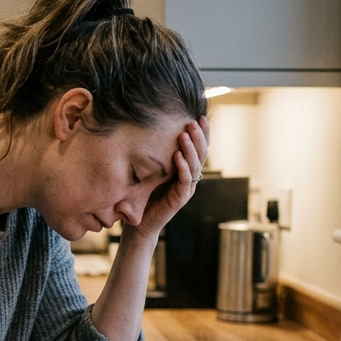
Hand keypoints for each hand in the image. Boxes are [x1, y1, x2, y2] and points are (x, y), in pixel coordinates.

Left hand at [130, 116, 209, 240]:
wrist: (138, 224)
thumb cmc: (142, 195)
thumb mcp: (147, 169)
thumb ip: (154, 154)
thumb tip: (146, 126)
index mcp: (185, 168)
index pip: (197, 147)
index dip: (201, 133)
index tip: (199, 115)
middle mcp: (189, 177)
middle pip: (201, 153)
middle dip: (199, 136)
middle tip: (194, 121)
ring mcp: (186, 188)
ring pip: (195, 165)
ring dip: (190, 149)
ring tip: (185, 134)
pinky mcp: (180, 199)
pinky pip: (185, 181)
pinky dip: (182, 167)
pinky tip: (177, 156)